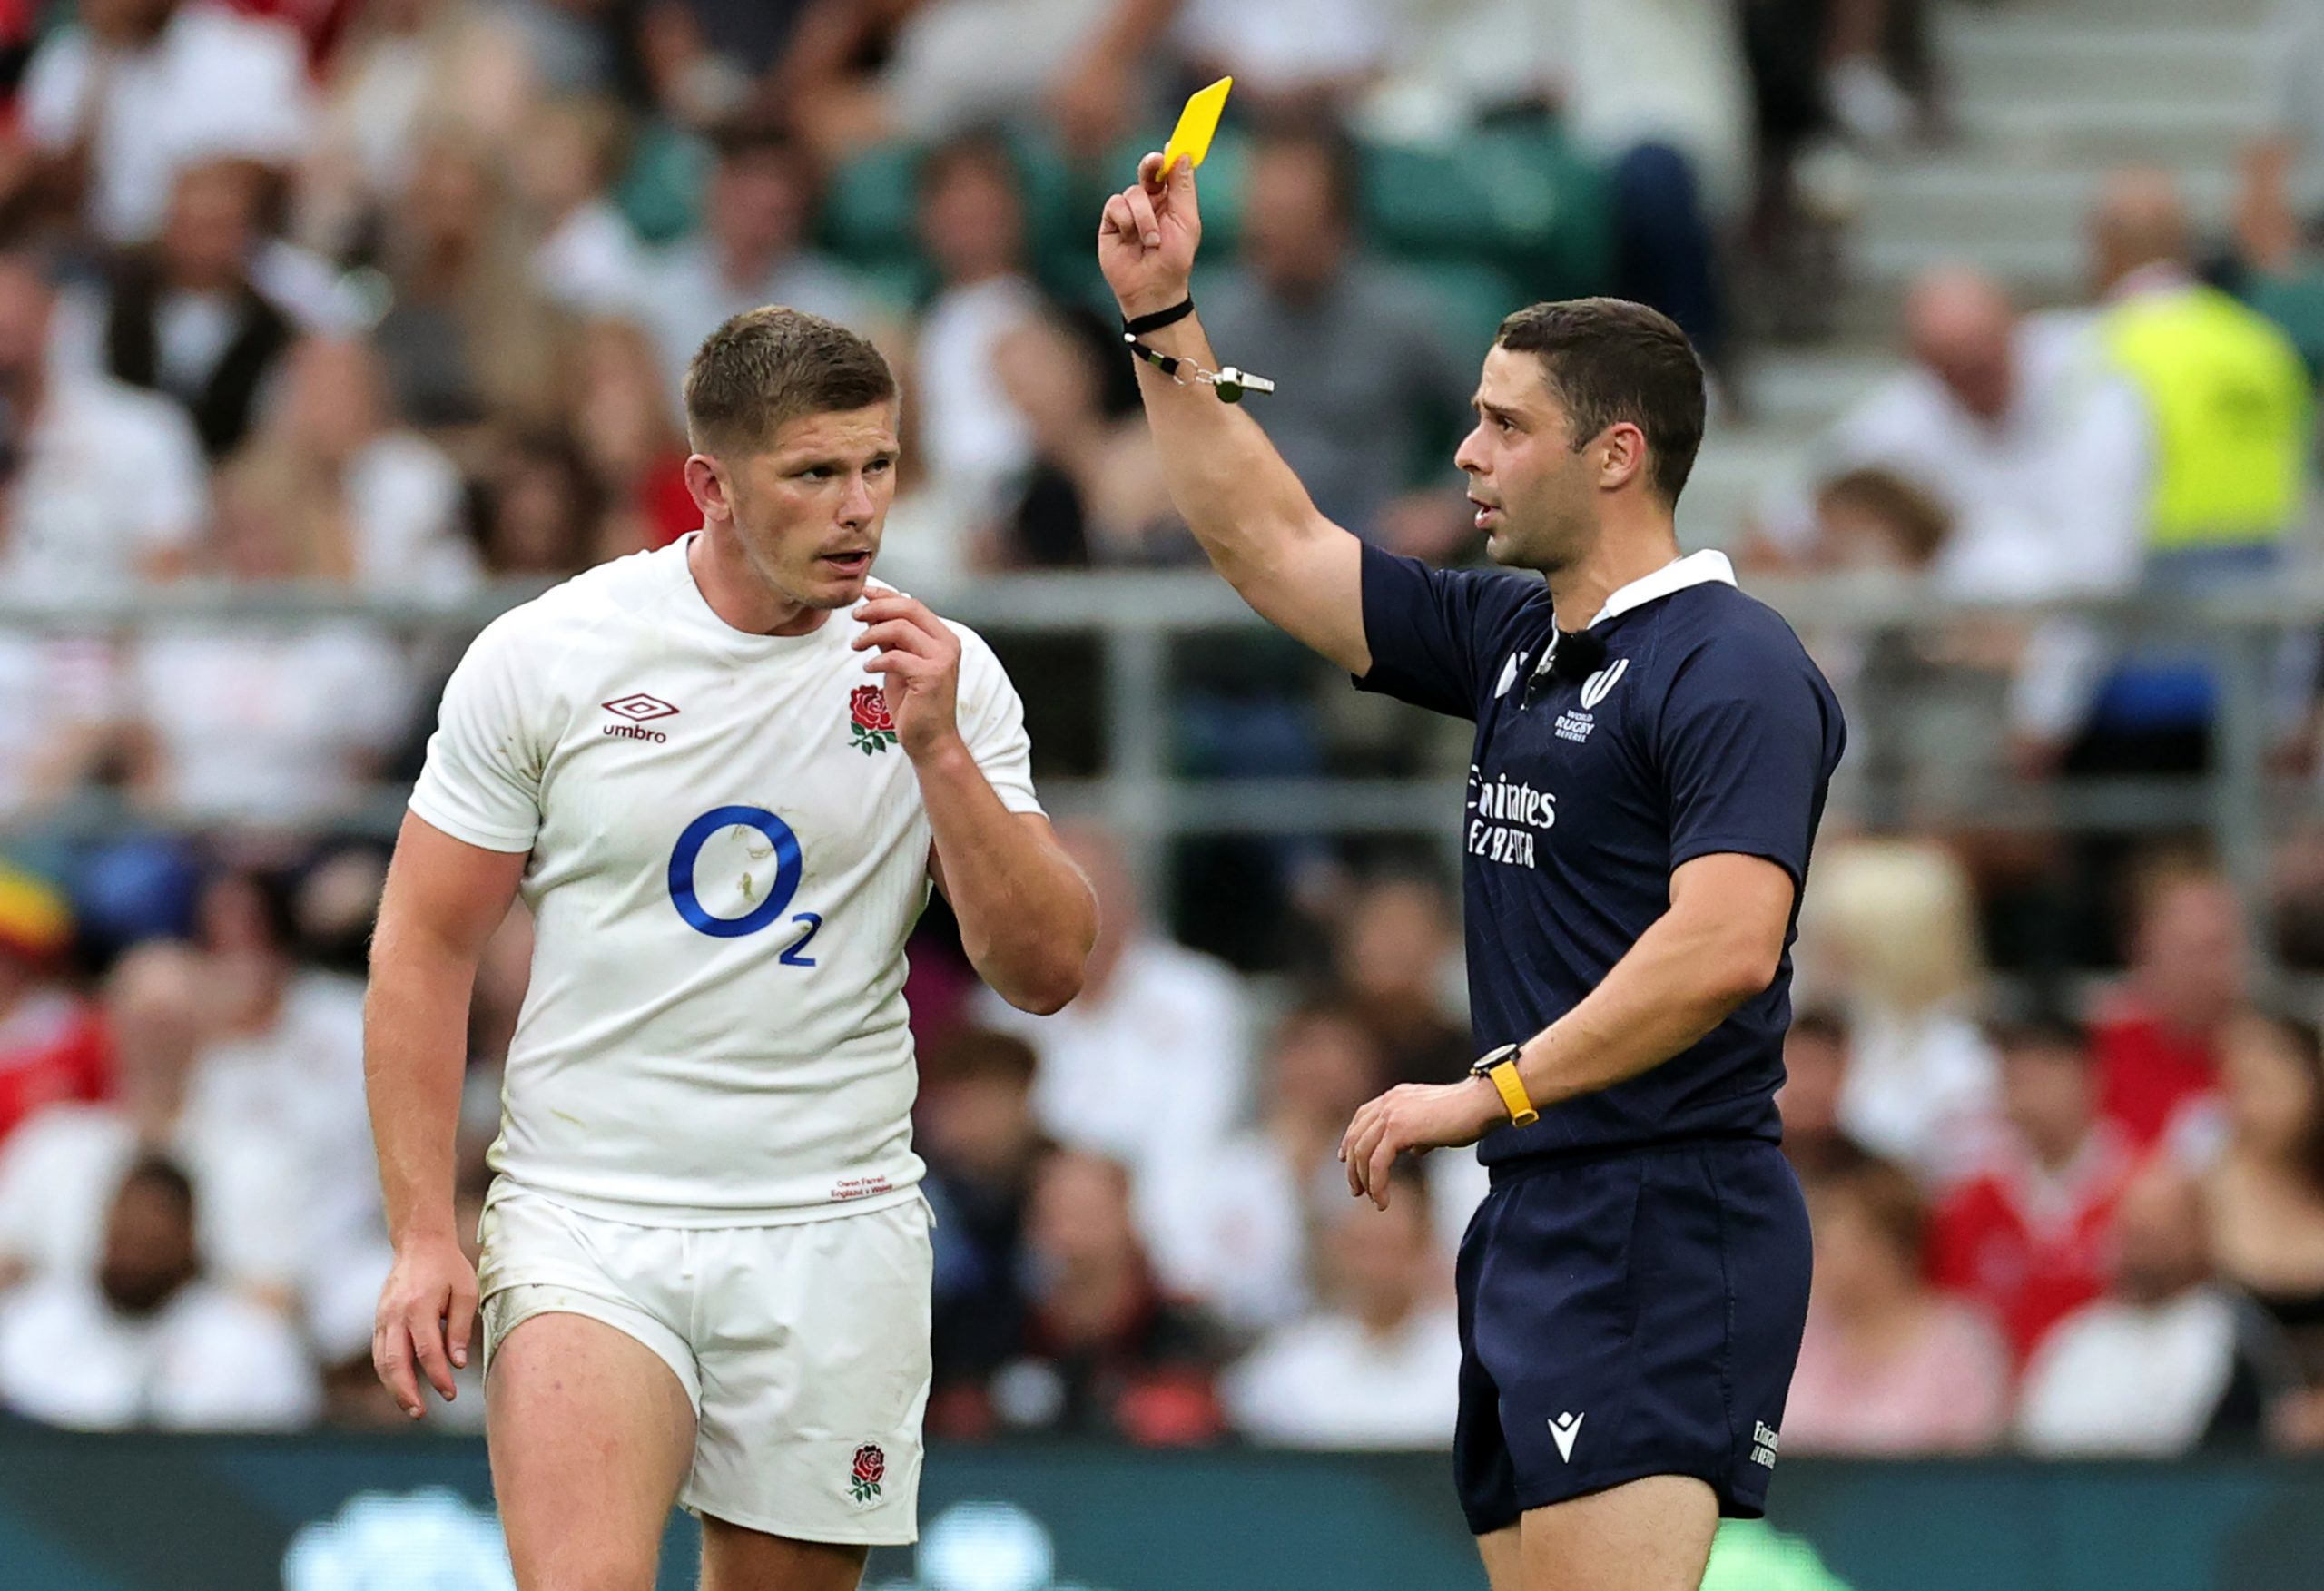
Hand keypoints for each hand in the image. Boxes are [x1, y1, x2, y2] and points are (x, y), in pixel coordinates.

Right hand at [372, 1234, 478, 1419]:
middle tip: (420, 1413)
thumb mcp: (465, 1291)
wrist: (419, 1244)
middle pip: (395, 1362)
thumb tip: (456, 1363)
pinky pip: (379, 1353)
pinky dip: (387, 1373)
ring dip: (394, 1388)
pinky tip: (400, 1387)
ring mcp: (382, 1318)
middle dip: (406, 1392)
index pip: (427, 1351)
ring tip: (411, 1408)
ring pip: (382, 1361)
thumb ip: (460, 1328)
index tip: (450, 1394)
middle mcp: (396, 1314)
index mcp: (419, 1306)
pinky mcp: (378, 1320)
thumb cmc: (448, 1268)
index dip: (438, 1377)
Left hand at [852, 593, 962, 759]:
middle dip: (877, 608)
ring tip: (856, 645)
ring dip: (871, 633)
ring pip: (900, 628)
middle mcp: (947, 644)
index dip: (886, 596)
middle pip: (909, 608)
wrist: (931, 740)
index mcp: (943, 638)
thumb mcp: (901, 665)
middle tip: (855, 616)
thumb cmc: (917, 705)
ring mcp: (942, 659)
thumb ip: (893, 641)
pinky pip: (895, 657)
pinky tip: (869, 668)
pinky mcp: (931, 676)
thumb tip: (874, 616)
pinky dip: (876, 660)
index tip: (864, 595)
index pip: (913, 605)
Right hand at [1099, 151, 1200, 320]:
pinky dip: (1126, 220)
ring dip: (1144, 217)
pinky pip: (1115, 205)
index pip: (1168, 171)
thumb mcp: (1186, 221)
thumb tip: (1181, 154)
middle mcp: (1149, 202)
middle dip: (1150, 165)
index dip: (1169, 157)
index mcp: (1170, 200)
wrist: (1152, 288)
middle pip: (1147, 171)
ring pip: (1132, 193)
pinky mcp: (1110, 222)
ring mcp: (1129, 212)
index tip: (1171, 147)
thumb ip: (1182, 187)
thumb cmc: (1174, 259)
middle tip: (1155, 162)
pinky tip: (1131, 239)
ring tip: (1151, 241)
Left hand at [1339, 1077, 1504, 1209]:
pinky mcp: (1398, 1130)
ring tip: (1372, 1199)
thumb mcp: (1436, 1125)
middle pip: (1357, 1137)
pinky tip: (1383, 1201)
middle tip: (1357, 1190)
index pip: (1362, 1117)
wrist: (1481, 1103)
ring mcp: (1391, 1114)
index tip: (1345, 1159)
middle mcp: (1389, 1102)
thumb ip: (1420, 1136)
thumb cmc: (1467, 1115)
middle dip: (1353, 1167)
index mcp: (1395, 1097)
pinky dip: (1377, 1185)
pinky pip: (1377, 1164)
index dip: (1350, 1139)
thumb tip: (1414, 1151)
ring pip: (1363, 1153)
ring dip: (1364, 1180)